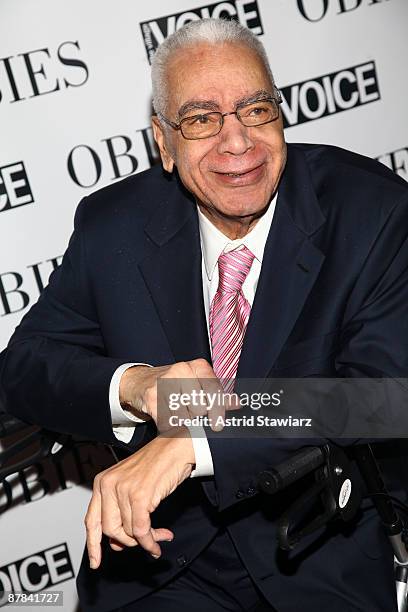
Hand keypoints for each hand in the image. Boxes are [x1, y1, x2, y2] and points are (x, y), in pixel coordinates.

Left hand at [85, 426, 194, 568]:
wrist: (175, 448)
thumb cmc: (156, 465)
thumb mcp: (130, 486)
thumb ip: (120, 512)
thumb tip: (117, 543)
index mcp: (102, 481)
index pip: (91, 520)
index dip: (93, 545)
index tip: (95, 563)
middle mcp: (108, 484)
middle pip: (109, 530)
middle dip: (127, 541)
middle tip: (144, 541)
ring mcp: (122, 490)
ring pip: (128, 532)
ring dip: (146, 540)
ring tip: (160, 537)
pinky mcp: (139, 496)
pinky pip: (141, 530)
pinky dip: (150, 541)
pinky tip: (159, 541)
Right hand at [119, 358, 237, 431]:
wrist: (141, 381)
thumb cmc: (176, 384)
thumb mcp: (198, 384)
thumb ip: (217, 394)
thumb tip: (237, 403)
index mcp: (198, 366)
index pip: (213, 388)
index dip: (218, 409)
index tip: (218, 425)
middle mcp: (181, 370)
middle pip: (199, 407)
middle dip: (197, 418)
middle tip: (192, 417)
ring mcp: (165, 382)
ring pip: (183, 417)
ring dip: (183, 425)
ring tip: (180, 419)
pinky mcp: (151, 396)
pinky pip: (167, 421)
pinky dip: (169, 427)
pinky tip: (169, 421)